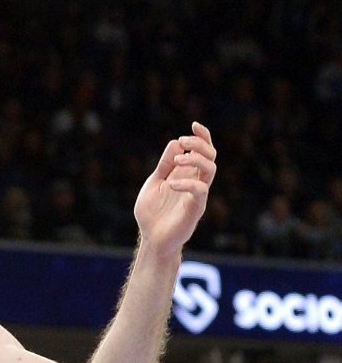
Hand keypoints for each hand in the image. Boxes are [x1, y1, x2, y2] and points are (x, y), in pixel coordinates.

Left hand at [134, 122, 214, 253]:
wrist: (151, 238)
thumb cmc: (152, 213)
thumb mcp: (154, 183)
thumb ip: (164, 165)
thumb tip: (176, 142)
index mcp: (187, 174)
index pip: (203, 151)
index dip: (202, 137)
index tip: (194, 124)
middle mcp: (196, 182)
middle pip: (211, 156)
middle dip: (200, 144)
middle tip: (183, 141)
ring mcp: (197, 195)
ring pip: (210, 169)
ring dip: (196, 159)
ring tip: (177, 160)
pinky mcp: (196, 208)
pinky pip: (200, 191)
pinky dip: (187, 183)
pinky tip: (171, 183)